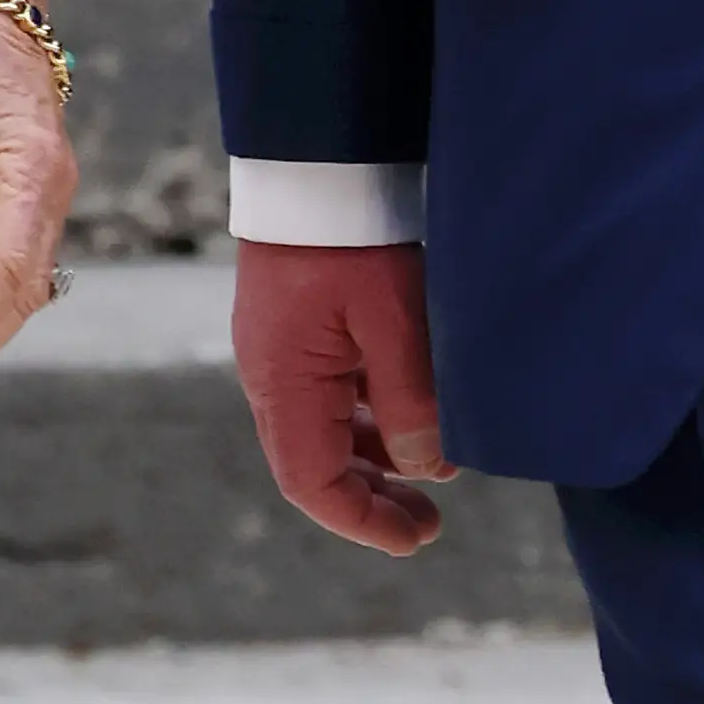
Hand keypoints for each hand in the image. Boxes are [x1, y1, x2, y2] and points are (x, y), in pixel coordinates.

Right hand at [232, 237, 450, 555]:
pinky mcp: (296, 330)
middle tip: (432, 520)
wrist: (315, 165)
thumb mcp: (396, 322)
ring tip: (432, 471)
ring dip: (374, 460)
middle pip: (315, 466)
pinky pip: (329, 395)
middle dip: (373, 500)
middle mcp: (270, 378)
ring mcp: (280, 354)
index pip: (312, 483)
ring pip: (324, 432)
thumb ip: (411, 402)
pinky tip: (410, 417)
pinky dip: (368, 419)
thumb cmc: (353, 239)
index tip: (418, 538)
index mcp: (283, 385)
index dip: (364, 522)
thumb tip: (428, 468)